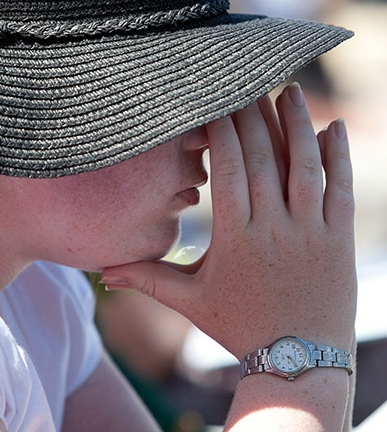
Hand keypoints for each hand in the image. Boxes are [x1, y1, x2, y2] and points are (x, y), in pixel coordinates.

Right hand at [101, 83, 355, 360]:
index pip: (230, 169)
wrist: (299, 363)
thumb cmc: (241, 327)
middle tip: (248, 80)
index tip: (218, 99)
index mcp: (237, 239)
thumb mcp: (192, 303)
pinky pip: (340, 188)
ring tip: (287, 89)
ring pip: (304, 166)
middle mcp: (275, 229)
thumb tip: (102, 272)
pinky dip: (339, 154)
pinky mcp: (339, 238)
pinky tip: (334, 125)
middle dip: (254, 114)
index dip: (224, 129)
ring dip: (296, 123)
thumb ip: (149, 280)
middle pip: (264, 158)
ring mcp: (312, 232)